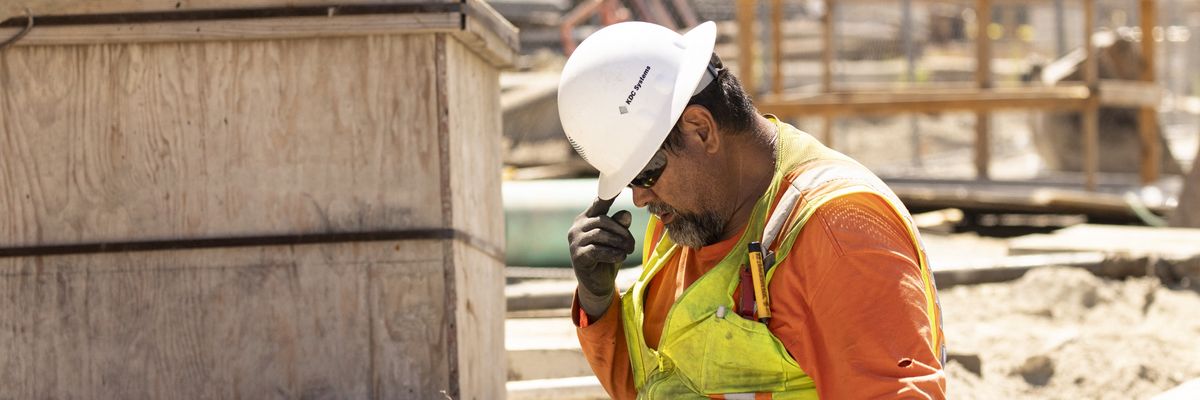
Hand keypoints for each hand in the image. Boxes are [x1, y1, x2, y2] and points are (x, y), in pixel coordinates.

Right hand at [567, 197, 634, 319]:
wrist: (598, 285)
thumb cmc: (608, 258)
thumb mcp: (617, 241)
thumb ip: (620, 227)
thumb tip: (626, 214)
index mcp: (586, 219)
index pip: (598, 204)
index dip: (608, 194)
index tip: (619, 185)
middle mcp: (577, 228)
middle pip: (603, 221)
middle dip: (622, 232)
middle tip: (632, 244)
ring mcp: (575, 242)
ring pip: (601, 235)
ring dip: (619, 243)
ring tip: (628, 250)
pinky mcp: (577, 256)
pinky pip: (598, 250)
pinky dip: (613, 253)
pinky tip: (620, 257)